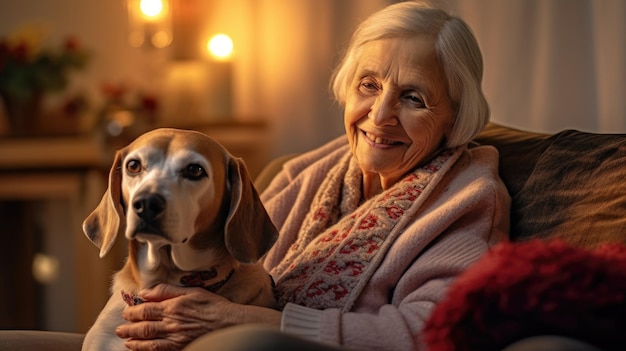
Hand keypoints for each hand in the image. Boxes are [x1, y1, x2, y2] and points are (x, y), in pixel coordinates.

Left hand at [115, 284, 235, 350]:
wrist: (229, 323)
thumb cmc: (213, 306)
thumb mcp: (191, 291)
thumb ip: (166, 290)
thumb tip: (146, 291)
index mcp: (172, 306)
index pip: (145, 309)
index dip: (132, 311)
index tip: (126, 312)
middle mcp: (171, 323)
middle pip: (144, 326)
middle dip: (129, 328)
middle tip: (120, 329)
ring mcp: (175, 338)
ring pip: (148, 341)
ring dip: (134, 341)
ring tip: (126, 341)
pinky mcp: (180, 348)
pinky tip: (141, 350)